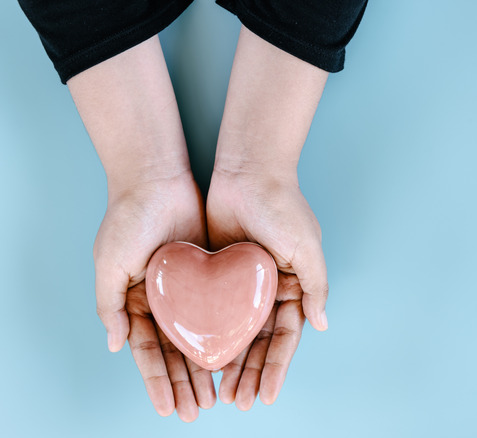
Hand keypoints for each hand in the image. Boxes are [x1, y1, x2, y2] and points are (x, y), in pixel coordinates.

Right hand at [94, 173, 215, 420]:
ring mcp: (188, 288)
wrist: (157, 177)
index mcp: (135, 302)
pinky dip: (226, 333)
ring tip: (217, 396)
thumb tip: (116, 346)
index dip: (158, 381)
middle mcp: (162, 300)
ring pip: (200, 335)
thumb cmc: (127, 219)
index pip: (148, 352)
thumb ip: (109, 305)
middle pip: (176, 350)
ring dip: (207, 366)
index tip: (167, 408)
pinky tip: (235, 356)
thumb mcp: (109, 263)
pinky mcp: (211, 272)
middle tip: (197, 411)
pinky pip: (221, 308)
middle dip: (185, 382)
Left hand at [206, 169, 328, 408]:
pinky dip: (208, 335)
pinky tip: (199, 359)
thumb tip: (322, 325)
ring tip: (219, 393)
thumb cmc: (283, 206)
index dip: (276, 368)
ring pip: (234, 333)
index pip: (286, 337)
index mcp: (294, 287)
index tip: (265, 396)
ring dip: (229, 363)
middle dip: (250, 374)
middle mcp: (269, 290)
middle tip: (237, 402)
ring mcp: (242, 284)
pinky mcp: (216, 274)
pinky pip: (211, 311)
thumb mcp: (308, 247)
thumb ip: (316, 286)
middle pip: (259, 342)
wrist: (248, 170)